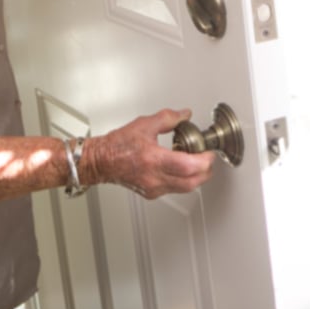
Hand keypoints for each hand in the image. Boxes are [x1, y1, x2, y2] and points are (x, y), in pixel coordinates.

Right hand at [84, 109, 216, 198]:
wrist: (101, 161)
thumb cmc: (118, 145)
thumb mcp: (144, 124)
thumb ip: (168, 118)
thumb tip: (185, 115)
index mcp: (153, 159)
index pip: (188, 166)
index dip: (204, 160)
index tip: (208, 152)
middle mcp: (154, 177)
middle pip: (192, 182)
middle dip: (205, 171)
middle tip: (208, 159)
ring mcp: (153, 188)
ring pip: (185, 189)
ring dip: (196, 177)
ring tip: (197, 163)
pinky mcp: (151, 193)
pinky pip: (175, 190)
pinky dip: (183, 181)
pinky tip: (181, 169)